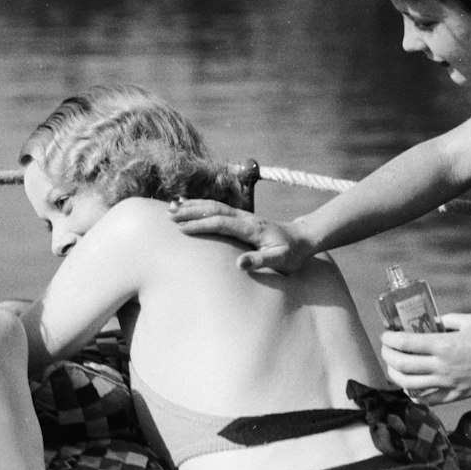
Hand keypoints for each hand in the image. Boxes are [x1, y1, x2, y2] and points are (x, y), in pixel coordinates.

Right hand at [167, 199, 310, 272]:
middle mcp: (245, 217)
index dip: (201, 225)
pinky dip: (201, 205)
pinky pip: (217, 208)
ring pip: (214, 205)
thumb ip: (261, 261)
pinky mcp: (240, 217)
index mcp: (252, 228)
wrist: (301, 239)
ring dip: (193, 205)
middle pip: (214, 209)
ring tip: (171, 207)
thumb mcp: (280, 261)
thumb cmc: (291, 254)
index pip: (222, 223)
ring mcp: (242, 215)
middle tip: (169, 214)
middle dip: (191, 211)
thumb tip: (239, 264)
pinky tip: (188, 205)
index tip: (182, 228)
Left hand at [380, 314, 470, 402]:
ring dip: (395, 375)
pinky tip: (410, 386)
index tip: (385, 335)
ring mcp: (448, 384)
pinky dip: (414, 393)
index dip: (390, 339)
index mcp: (443, 345)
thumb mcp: (468, 320)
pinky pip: (428, 399)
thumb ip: (444, 320)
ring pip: (410, 385)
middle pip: (402, 365)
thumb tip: (427, 322)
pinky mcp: (455, 395)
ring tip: (393, 366)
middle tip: (386, 348)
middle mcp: (442, 367)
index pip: (405, 343)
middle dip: (388, 356)